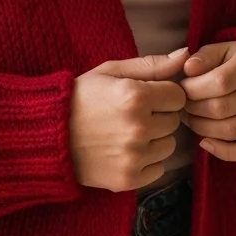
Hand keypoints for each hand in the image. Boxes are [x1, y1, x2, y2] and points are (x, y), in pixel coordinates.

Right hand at [69, 48, 188, 192]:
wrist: (49, 134)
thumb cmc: (81, 96)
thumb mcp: (112, 71)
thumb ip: (152, 64)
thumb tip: (186, 55)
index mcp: (135, 96)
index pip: (178, 97)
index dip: (163, 94)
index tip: (147, 95)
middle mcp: (138, 128)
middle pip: (174, 121)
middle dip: (159, 115)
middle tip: (133, 113)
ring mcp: (134, 157)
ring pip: (169, 146)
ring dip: (155, 138)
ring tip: (128, 132)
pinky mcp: (128, 179)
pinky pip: (158, 169)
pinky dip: (147, 161)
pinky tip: (125, 150)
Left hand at [178, 41, 235, 161]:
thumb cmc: (233, 61)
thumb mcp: (220, 50)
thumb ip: (203, 57)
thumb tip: (189, 69)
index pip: (221, 81)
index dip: (194, 88)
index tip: (181, 87)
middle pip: (223, 108)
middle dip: (194, 109)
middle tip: (182, 105)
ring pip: (232, 130)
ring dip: (202, 129)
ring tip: (190, 119)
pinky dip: (223, 152)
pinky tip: (205, 142)